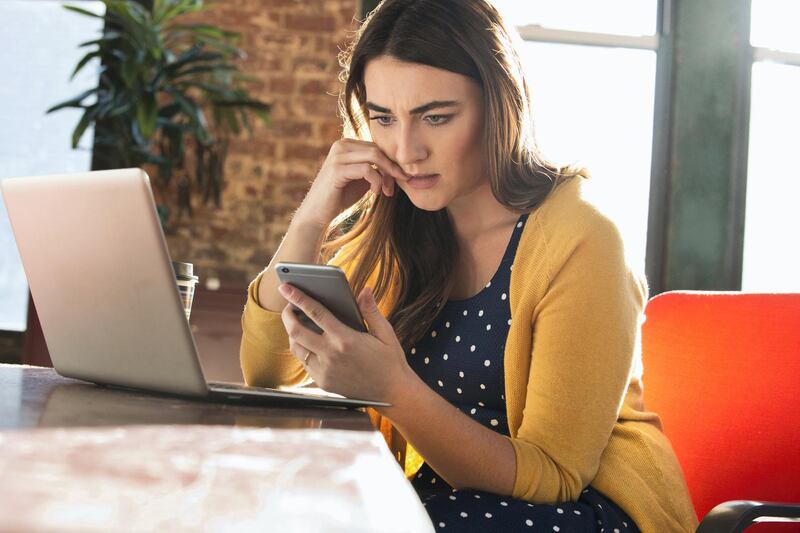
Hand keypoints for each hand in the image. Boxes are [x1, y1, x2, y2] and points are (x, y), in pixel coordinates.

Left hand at [277, 282, 411, 402]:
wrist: (392, 393)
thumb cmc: (390, 361)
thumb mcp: (385, 333)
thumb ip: (371, 311)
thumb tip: (364, 290)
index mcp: (346, 339)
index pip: (316, 313)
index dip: (298, 298)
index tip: (286, 287)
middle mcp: (331, 355)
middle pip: (296, 331)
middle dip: (287, 315)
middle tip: (288, 306)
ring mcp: (324, 371)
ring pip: (296, 348)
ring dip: (292, 333)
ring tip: (296, 323)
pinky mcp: (323, 382)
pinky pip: (304, 363)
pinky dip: (302, 350)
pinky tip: (308, 342)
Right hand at [294, 139, 407, 229]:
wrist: (317, 212)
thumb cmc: (341, 196)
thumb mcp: (362, 178)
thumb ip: (376, 168)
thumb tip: (399, 164)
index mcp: (347, 144)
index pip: (377, 146)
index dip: (391, 162)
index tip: (400, 179)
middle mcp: (341, 145)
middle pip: (378, 149)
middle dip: (391, 168)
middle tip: (397, 185)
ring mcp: (338, 156)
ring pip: (375, 156)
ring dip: (386, 175)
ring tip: (386, 191)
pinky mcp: (337, 169)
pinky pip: (367, 170)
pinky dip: (376, 181)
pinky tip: (376, 193)